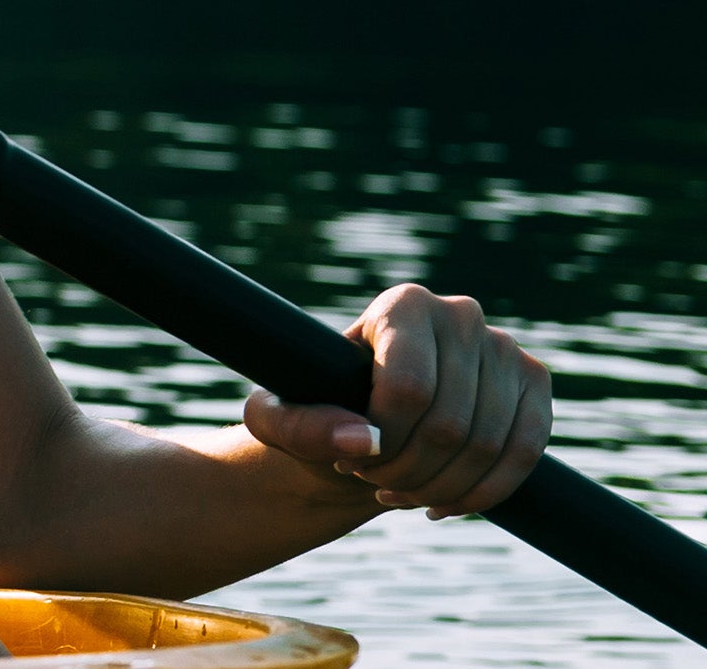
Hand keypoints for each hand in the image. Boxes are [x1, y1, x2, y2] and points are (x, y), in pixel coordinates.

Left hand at [244, 283, 551, 519]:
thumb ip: (297, 426)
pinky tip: (440, 504)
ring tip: (398, 493)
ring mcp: (507, 349)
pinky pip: (525, 454)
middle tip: (372, 482)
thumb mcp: (275, 418)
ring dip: (439, 488)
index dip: (383, 441)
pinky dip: (482, 494)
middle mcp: (462, 315)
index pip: (409, 389)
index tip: (350, 459)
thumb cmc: (314, 411)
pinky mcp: (536, 385)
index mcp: (402, 306)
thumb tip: (361, 441)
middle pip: (449, 424)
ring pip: (488, 445)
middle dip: (407, 472)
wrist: (360, 424)